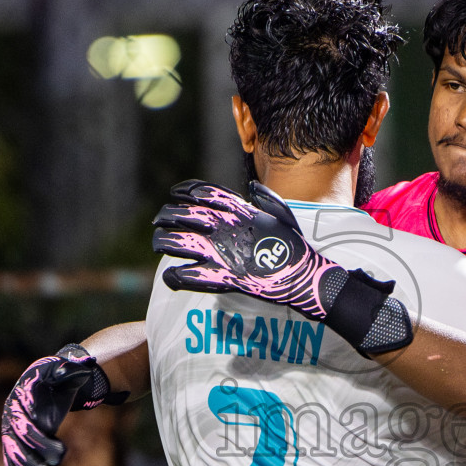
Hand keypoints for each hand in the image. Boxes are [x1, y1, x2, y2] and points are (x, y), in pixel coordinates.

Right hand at [1, 344, 115, 465]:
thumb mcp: (64, 371)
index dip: (41, 441)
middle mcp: (11, 416)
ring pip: (12, 454)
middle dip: (34, 458)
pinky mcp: (17, 440)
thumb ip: (68, 371)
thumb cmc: (58, 377)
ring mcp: (12, 430)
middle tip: (55, 465)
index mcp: (19, 400)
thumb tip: (75, 370)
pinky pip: (11, 459)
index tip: (61, 451)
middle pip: (17, 443)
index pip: (25, 426)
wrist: (52, 383)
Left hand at [152, 180, 411, 356]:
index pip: (205, 192)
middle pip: (186, 215)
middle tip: (159, 221)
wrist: (306, 276)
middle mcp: (229, 228)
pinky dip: (178, 277)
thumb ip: (265, 199)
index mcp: (241, 211)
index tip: (174, 194)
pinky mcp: (226, 279)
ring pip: (182, 243)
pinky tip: (170, 276)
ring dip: (166, 243)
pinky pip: (193, 277)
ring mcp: (226, 253)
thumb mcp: (284, 214)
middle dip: (168, 216)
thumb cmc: (297, 247)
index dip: (185, 191)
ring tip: (158, 245)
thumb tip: (253, 186)